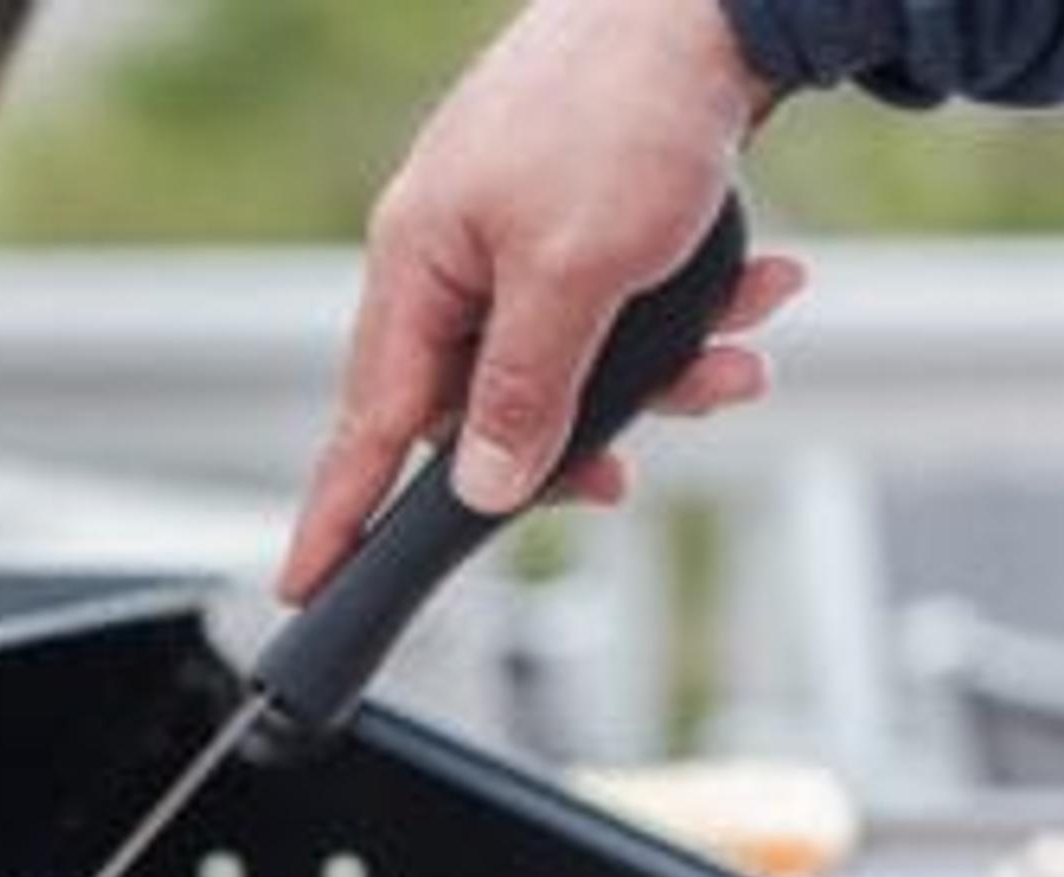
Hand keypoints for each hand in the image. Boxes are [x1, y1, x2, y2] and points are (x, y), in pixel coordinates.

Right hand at [279, 0, 799, 602]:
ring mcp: (518, 228)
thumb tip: (482, 483)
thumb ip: (522, 390)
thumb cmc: (623, 107)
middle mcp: (456, 250)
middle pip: (490, 402)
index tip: (308, 582)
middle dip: (579, 436)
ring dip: (664, 371)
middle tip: (628, 472)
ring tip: (733, 357)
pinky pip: (621, 301)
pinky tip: (755, 286)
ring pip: (574, 357)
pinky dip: (687, 311)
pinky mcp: (585, 207)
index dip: (339, 512)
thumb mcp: (573, 274)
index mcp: (420, 263)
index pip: (369, 422)